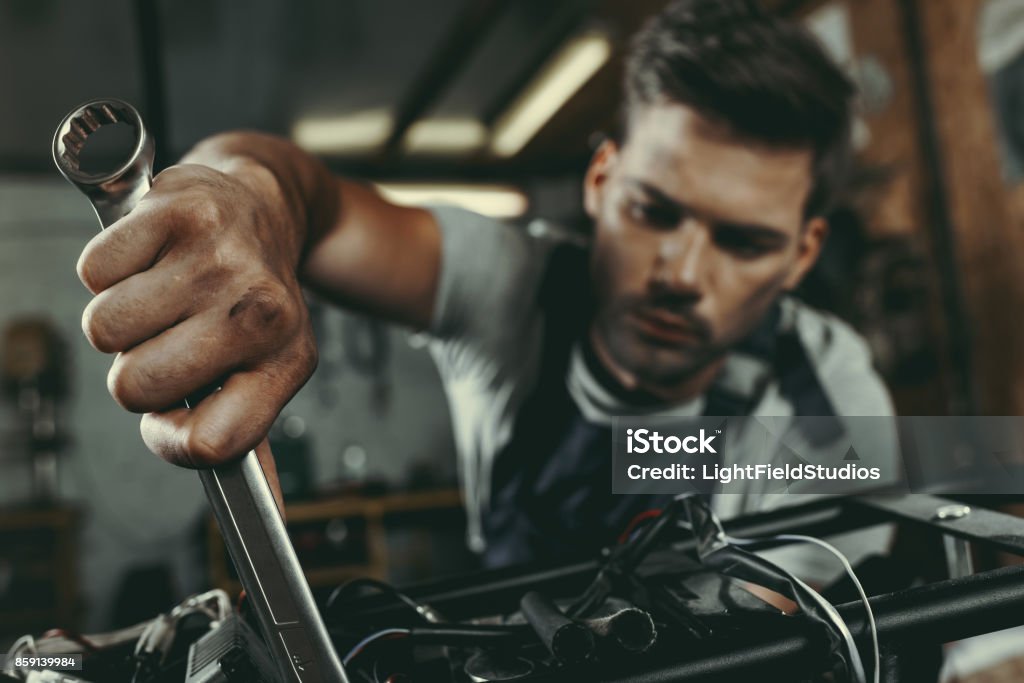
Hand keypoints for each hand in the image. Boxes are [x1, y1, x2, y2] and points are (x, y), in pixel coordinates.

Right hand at [77, 161, 316, 469]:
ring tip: (163, 294)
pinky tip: (152, 256)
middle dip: (137, 370)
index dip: (172, 441)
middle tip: (170, 336)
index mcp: (287, 361)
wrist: (263, 207)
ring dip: (121, 319)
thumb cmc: (253, 299)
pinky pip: (93, 272)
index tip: (171, 419)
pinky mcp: (179, 210)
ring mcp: (221, 259)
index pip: (214, 443)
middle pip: (137, 388)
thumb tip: (264, 516)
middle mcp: (262, 313)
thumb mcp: (270, 366)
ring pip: (104, 331)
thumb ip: (246, 432)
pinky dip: (108, 269)